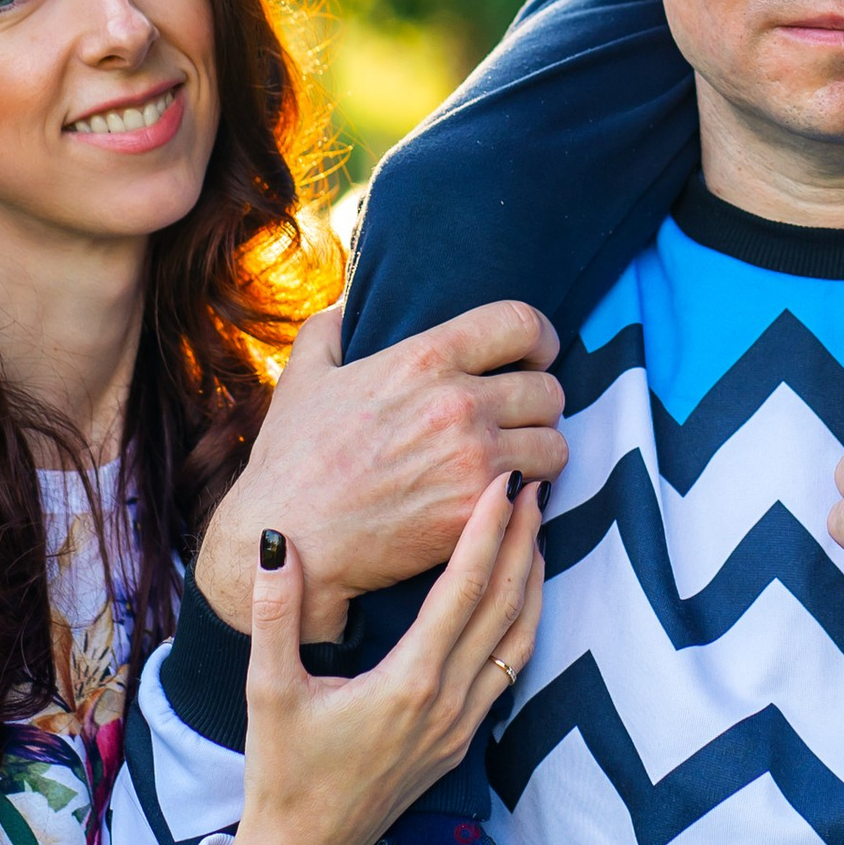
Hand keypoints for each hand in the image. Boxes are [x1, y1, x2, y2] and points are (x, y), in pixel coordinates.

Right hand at [197, 299, 566, 643]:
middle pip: (549, 390)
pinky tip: (501, 499)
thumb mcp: (303, 376)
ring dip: (539, 453)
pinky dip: (527, 499)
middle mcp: (459, 404)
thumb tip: (345, 305)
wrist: (289, 539)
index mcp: (425, 358)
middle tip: (517, 419)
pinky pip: (537, 498)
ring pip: (555, 447)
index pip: (522, 323)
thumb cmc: (292, 459)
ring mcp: (472, 462)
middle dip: (538, 403)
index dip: (540, 338)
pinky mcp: (475, 515)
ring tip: (514, 461)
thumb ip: (330, 328)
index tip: (536, 354)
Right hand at [222, 472, 546, 844]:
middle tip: (534, 485)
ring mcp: (461, 725)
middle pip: (504, 607)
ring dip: (532, 582)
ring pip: (518, 640)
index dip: (489, 531)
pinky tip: (519, 599)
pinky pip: (508, 670)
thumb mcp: (267, 690)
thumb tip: (277, 544)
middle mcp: (448, 703)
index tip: (504, 483)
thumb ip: (275, 615)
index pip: (465, 590)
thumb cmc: (282, 774)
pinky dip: (522, 624)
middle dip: (523, 541)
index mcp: (408, 684)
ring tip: (537, 531)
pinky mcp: (461, 741)